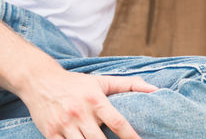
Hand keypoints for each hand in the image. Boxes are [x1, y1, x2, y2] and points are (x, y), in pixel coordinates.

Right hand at [19, 66, 156, 138]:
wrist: (41, 81)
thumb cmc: (77, 83)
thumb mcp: (102, 81)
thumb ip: (130, 84)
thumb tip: (156, 89)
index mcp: (96, 101)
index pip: (117, 122)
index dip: (130, 136)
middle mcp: (80, 114)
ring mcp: (64, 125)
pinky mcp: (50, 133)